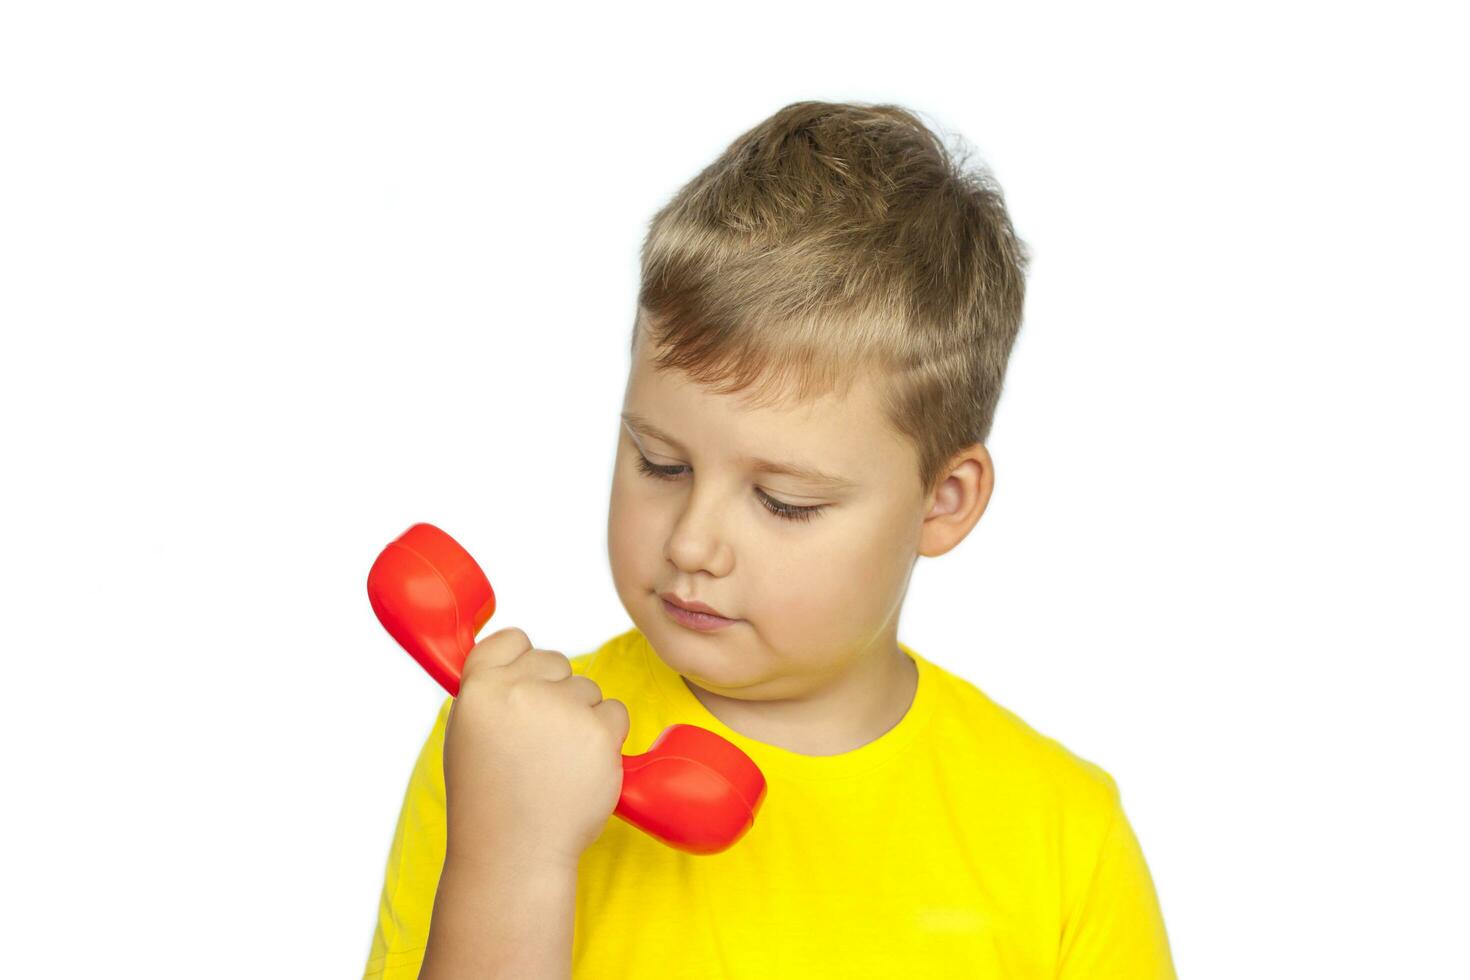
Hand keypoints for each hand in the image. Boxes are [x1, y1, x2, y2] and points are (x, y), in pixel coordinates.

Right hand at [442, 627, 630, 870]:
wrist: (513, 853)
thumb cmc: (488, 799)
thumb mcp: (467, 733)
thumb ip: (491, 692)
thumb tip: (520, 657)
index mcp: (479, 687)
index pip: (512, 639)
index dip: (523, 661)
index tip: (525, 687)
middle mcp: (519, 690)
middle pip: (556, 662)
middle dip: (555, 693)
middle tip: (538, 742)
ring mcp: (561, 708)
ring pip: (588, 688)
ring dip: (581, 717)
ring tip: (556, 762)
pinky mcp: (599, 730)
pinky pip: (615, 712)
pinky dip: (606, 736)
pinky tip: (580, 767)